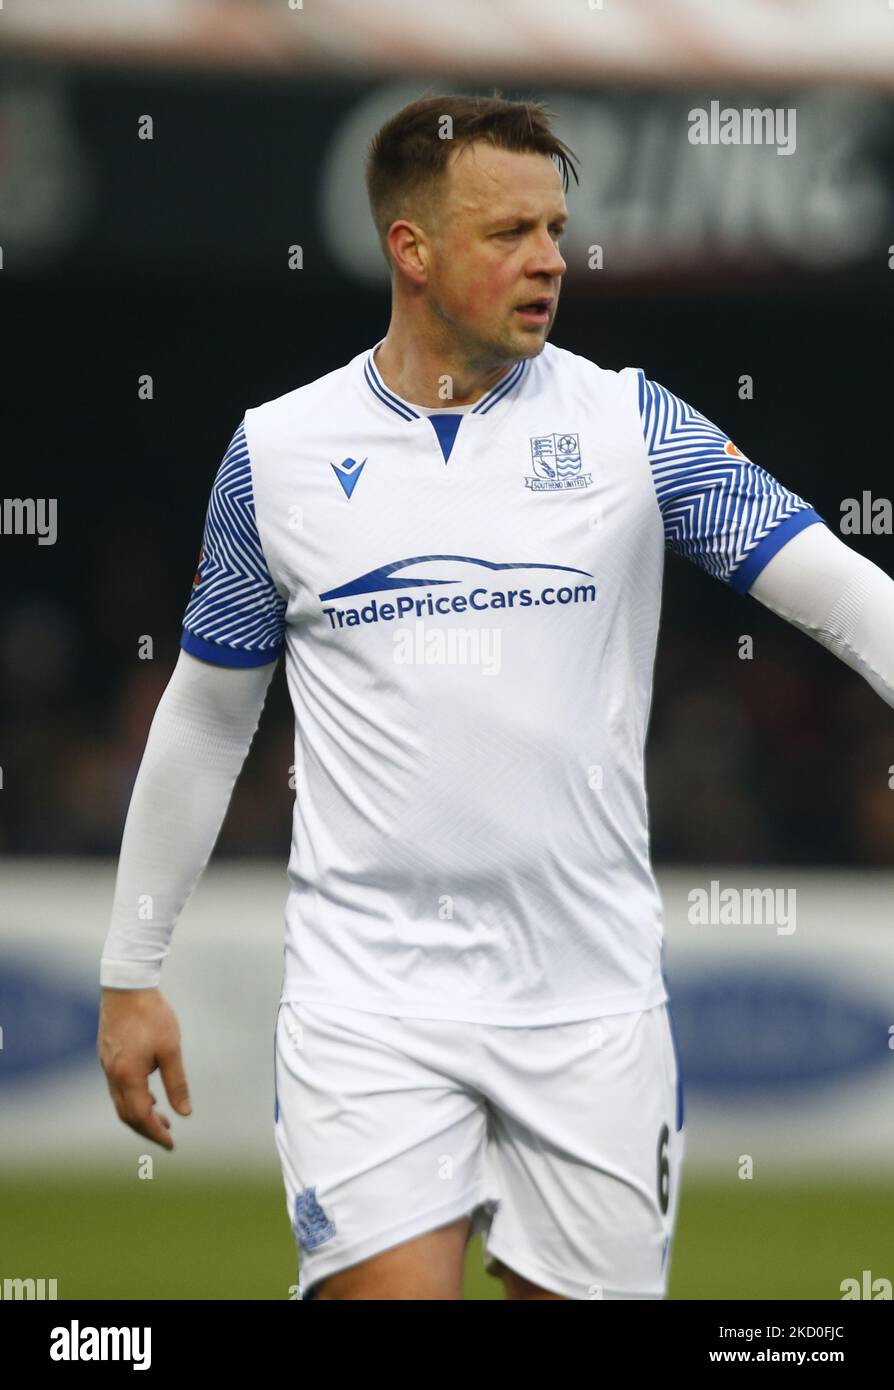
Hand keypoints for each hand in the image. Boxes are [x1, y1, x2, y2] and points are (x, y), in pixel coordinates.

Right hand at [97, 986, 190, 1150]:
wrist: (127, 985)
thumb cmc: (151, 1015)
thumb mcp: (170, 1049)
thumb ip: (177, 1082)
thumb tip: (185, 1112)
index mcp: (128, 1076)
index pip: (141, 1116)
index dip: (156, 1132)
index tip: (171, 1144)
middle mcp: (112, 1074)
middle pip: (127, 1114)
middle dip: (147, 1128)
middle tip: (167, 1135)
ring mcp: (107, 1064)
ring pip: (121, 1101)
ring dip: (140, 1113)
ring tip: (162, 1117)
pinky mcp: (107, 1054)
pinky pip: (118, 1087)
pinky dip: (133, 1097)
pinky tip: (149, 1094)